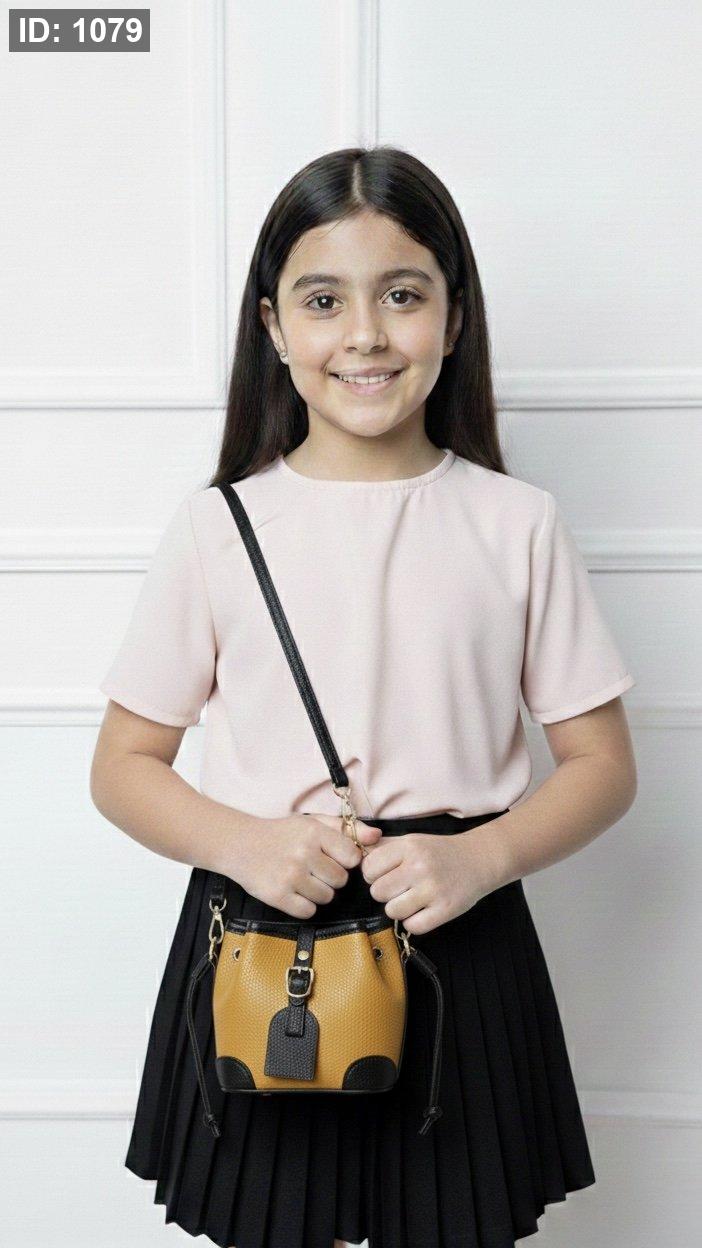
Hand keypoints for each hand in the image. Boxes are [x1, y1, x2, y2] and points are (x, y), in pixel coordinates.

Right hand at [226, 811, 381, 919]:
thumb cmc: (281, 834)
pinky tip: (294, 892)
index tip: (333, 858)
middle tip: (315, 869)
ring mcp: (290, 876)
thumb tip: (377, 836)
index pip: (353, 858)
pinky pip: (308, 911)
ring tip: (303, 880)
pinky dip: (304, 906)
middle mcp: (303, 854)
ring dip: (319, 892)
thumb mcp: (313, 822)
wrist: (239, 845)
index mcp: (314, 832)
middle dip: (332, 878)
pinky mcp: (278, 896)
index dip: (345, 861)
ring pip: (326, 898)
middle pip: (341, 880)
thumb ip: (346, 828)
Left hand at [360, 830, 501, 934]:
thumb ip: (383, 846)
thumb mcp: (412, 840)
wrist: (479, 860)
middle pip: (377, 891)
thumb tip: (356, 851)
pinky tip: (422, 910)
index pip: (368, 868)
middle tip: (399, 889)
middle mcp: (420, 866)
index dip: (372, 875)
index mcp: (409, 847)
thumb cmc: (440, 852)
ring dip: (398, 909)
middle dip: (384, 893)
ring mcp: (433, 889)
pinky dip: (414, 922)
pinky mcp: (445, 909)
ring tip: (410, 900)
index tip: (384, 875)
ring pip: (392, 911)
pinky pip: (413, 926)